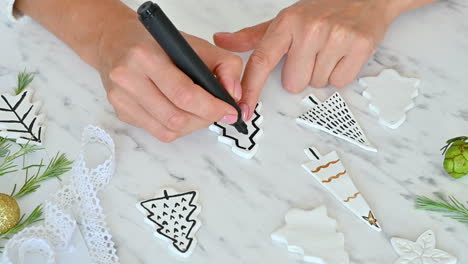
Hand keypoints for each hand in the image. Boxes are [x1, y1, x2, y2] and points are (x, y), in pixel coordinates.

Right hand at [98, 18, 242, 141]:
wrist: (115, 41)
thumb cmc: (156, 42)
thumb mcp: (194, 43)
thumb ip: (224, 64)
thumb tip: (234, 95)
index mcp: (145, 56)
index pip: (184, 94)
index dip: (211, 107)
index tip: (228, 110)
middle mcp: (128, 79)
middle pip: (176, 117)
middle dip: (205, 119)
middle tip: (218, 113)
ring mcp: (121, 99)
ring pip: (168, 130)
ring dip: (193, 126)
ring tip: (202, 113)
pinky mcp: (121, 112)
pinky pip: (158, 132)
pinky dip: (178, 128)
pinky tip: (183, 113)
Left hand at [214, 0, 399, 119]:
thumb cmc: (322, 10)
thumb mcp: (286, 20)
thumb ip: (253, 36)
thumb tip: (223, 40)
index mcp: (287, 22)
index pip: (261, 61)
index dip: (251, 88)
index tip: (243, 108)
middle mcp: (310, 28)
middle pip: (292, 83)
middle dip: (300, 74)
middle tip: (311, 53)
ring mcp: (335, 36)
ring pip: (316, 83)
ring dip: (320, 73)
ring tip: (327, 50)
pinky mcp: (359, 45)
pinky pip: (339, 81)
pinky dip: (340, 73)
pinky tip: (341, 55)